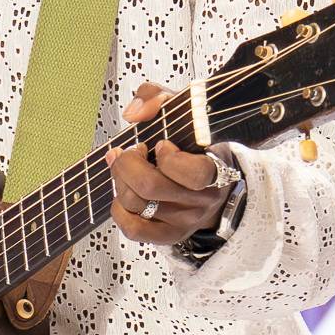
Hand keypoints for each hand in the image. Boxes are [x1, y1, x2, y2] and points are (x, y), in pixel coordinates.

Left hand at [106, 81, 231, 246]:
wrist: (213, 183)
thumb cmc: (195, 144)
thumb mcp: (185, 112)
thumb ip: (158, 98)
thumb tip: (133, 114)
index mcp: (214, 172)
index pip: (194, 174)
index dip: (169, 158)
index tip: (162, 144)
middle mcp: (201, 202)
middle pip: (150, 187)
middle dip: (128, 163)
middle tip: (131, 152)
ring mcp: (184, 223)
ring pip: (136, 204)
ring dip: (120, 181)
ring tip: (126, 168)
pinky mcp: (168, 236)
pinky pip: (133, 229)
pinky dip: (119, 209)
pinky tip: (124, 192)